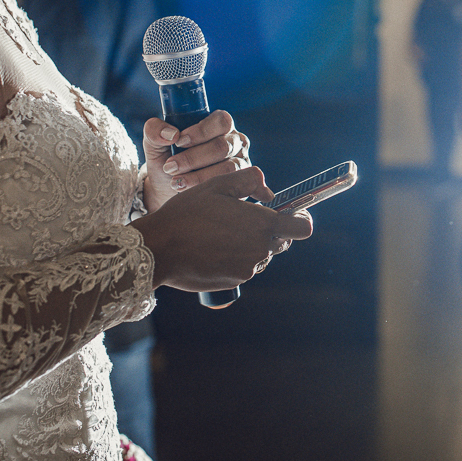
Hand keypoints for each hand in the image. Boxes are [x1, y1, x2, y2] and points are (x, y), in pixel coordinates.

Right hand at [131, 166, 312, 290]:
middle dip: (270, 230)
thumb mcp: (217, 186)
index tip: (291, 213)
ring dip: (250, 245)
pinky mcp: (234, 281)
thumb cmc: (187, 214)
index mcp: (261, 224)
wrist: (159, 249)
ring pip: (261, 254)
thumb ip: (249, 180)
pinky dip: (236, 258)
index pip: (303, 227)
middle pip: (281, 241)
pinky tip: (213, 248)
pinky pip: (244, 267)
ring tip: (221, 233)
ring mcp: (248, 268)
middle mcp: (260, 249)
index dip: (300, 218)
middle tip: (243, 219)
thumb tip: (268, 191)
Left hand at [142, 110, 249, 212]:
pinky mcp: (240, 183)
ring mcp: (241, 162)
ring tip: (176, 181)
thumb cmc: (167, 161)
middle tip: (170, 167)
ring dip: (198, 176)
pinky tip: (186, 190)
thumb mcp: (155, 143)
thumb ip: (154, 130)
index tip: (178, 142)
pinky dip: (205, 187)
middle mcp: (235, 141)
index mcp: (219, 125)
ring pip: (227, 167)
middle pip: (223, 146)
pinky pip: (229, 185)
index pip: (221, 121)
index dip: (201, 131)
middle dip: (193, 158)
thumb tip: (171, 134)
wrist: (167, 190)